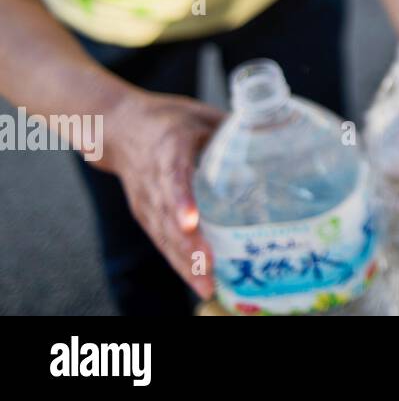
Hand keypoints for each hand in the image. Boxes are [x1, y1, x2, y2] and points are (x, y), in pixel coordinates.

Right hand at [101, 92, 225, 298]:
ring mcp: (145, 199)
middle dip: (188, 245)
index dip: (181, 200)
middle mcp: (153, 178)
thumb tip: (278, 141)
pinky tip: (200, 282)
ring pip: (163, 235)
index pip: (173, 175)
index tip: (190, 223)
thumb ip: (234, 129)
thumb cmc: (168, 120)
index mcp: (169, 147)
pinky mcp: (144, 214)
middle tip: (211, 268)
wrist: (118, 126)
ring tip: (208, 285)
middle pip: (167, 216)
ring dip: (184, 261)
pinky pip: (161, 241)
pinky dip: (179, 262)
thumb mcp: (201, 115)